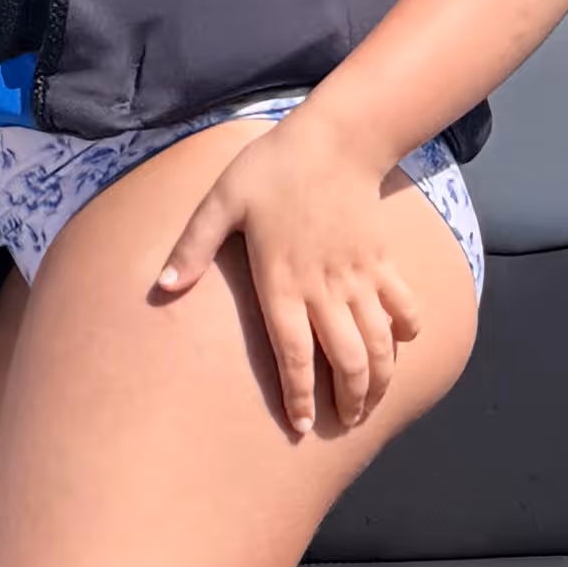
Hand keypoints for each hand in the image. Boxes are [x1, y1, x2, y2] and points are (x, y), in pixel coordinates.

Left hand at [148, 109, 426, 436]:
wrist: (333, 140)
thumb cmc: (270, 169)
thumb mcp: (221, 202)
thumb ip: (192, 248)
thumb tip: (159, 289)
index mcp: (282, 281)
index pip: (294, 353)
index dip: (298, 395)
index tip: (299, 426)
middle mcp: (325, 288)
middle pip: (347, 360)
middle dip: (350, 400)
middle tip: (344, 425)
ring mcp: (359, 276)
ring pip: (380, 344)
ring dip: (380, 380)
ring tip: (370, 405)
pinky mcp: (383, 261)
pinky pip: (404, 306)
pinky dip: (408, 331)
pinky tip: (400, 347)